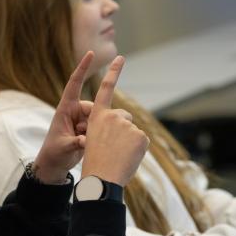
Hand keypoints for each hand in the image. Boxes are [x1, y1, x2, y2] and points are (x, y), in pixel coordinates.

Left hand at [33, 51, 94, 183]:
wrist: (56, 165)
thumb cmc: (53, 153)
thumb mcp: (62, 147)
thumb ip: (75, 143)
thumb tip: (87, 141)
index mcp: (65, 108)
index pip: (74, 84)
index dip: (82, 68)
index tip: (91, 53)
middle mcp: (76, 111)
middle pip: (95, 106)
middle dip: (94, 121)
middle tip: (83, 137)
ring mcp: (84, 120)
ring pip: (100, 118)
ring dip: (96, 131)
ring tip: (84, 144)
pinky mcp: (91, 129)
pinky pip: (101, 127)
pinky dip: (99, 135)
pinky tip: (91, 145)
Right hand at [81, 55, 148, 186]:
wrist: (101, 178)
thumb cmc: (95, 162)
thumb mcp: (93, 140)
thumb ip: (108, 129)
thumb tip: (124, 130)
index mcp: (98, 116)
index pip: (105, 89)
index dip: (113, 72)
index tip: (120, 58)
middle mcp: (112, 116)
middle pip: (125, 117)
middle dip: (124, 129)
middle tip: (114, 148)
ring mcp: (127, 125)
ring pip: (133, 131)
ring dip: (130, 142)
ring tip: (118, 155)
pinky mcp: (140, 135)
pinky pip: (142, 141)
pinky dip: (138, 150)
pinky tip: (128, 158)